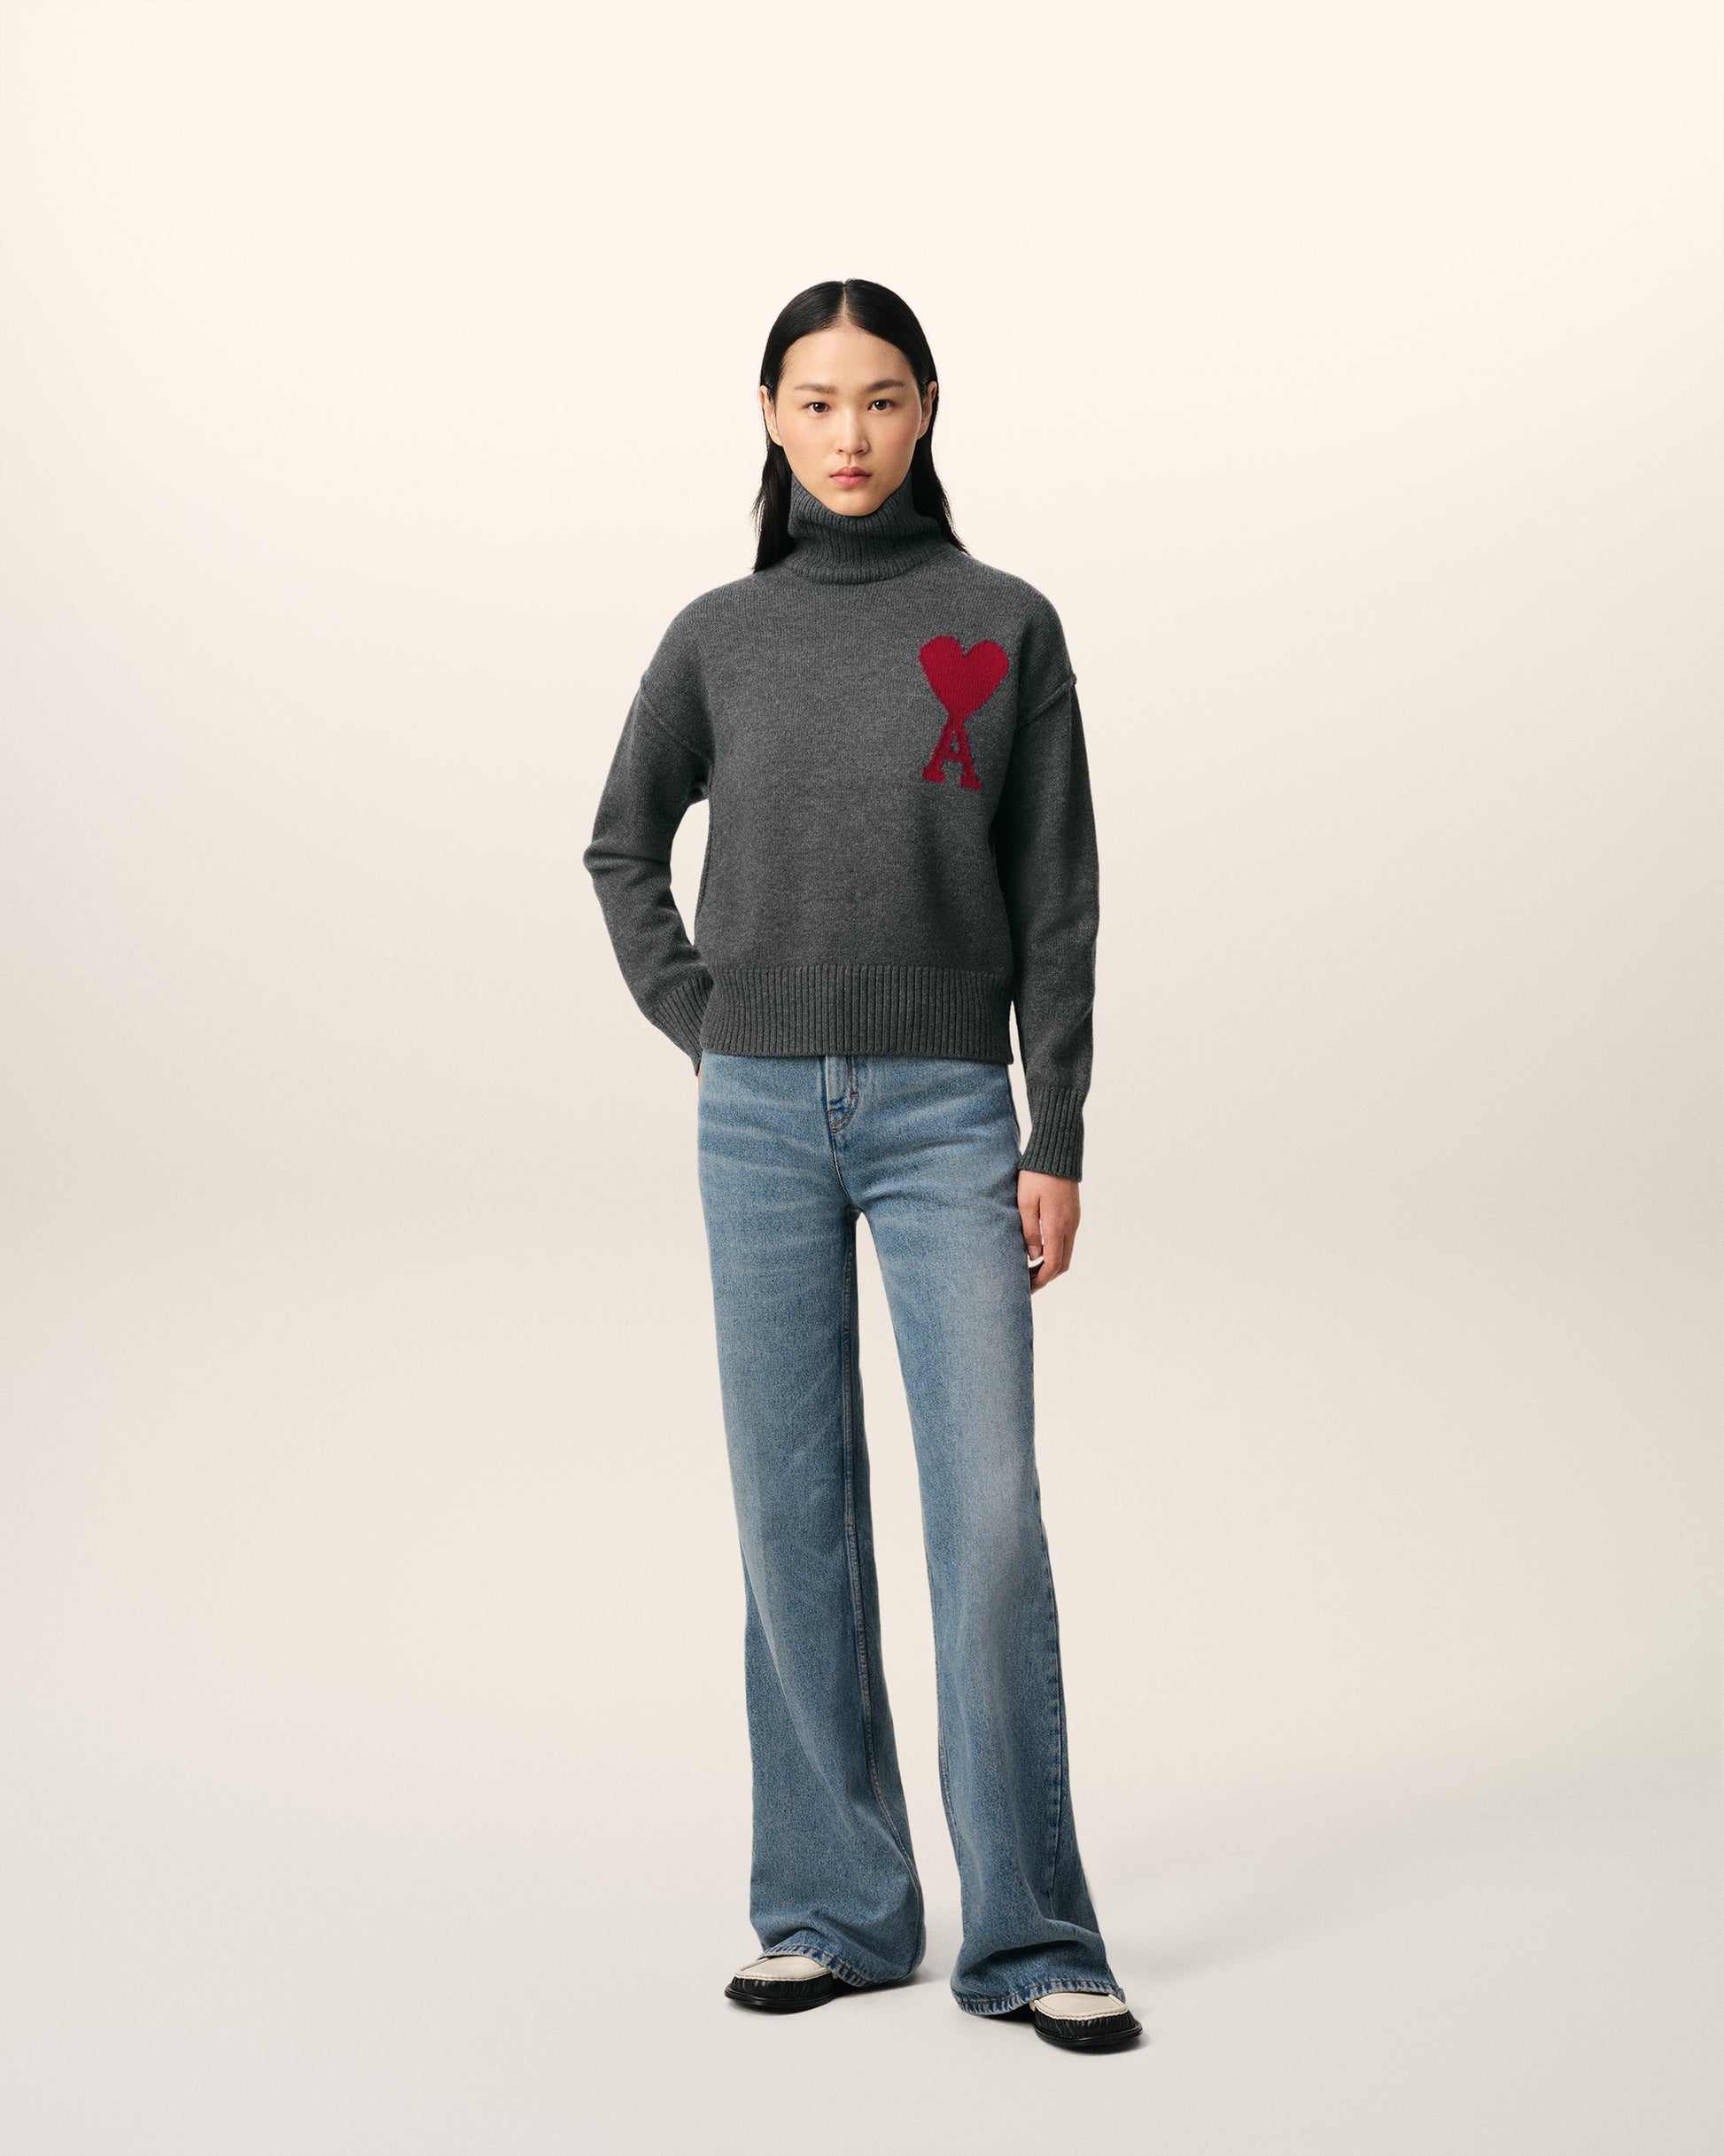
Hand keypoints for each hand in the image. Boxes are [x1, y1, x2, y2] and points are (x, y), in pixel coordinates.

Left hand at [1018, 1170, 1079, 1291]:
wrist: (1058, 1152)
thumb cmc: (1037, 1175)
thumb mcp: (1025, 1203)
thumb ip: (1029, 1232)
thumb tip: (1034, 1257)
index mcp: (1057, 1226)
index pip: (1053, 1265)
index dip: (1040, 1281)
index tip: (1027, 1289)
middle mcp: (1070, 1227)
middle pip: (1063, 1264)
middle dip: (1046, 1277)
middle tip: (1027, 1283)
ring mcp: (1074, 1220)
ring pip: (1066, 1253)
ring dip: (1050, 1266)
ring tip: (1030, 1270)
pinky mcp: (1073, 1214)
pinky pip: (1067, 1241)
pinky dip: (1055, 1253)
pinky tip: (1039, 1251)